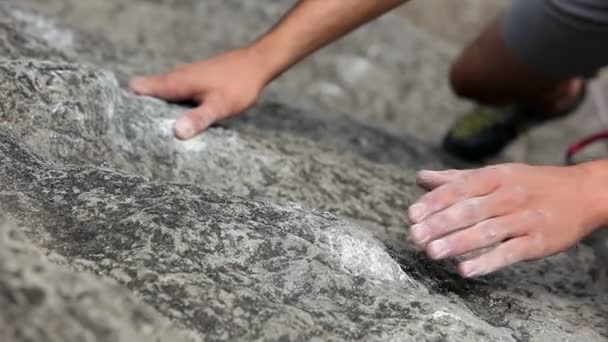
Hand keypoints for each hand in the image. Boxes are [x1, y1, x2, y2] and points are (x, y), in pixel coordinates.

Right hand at [129, 48, 267, 139]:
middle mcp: (175, 79)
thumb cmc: (239, 84)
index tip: (123, 124)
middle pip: (145, 95)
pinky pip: (174, 97)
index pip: (137, 89)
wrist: (256, 64)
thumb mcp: (219, 106)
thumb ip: (198, 118)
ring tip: (157, 137)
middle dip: (141, 114)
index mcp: (175, 83)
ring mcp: (184, 80)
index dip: (127, 105)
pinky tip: (180, 124)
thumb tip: (177, 132)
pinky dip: (173, 109)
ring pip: (161, 97)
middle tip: (141, 138)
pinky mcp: (193, 83)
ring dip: (158, 113)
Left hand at [407, 163, 602, 277]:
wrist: (584, 193)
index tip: (412, 214)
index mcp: (495, 177)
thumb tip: (421, 178)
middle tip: (414, 236)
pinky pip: (510, 253)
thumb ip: (456, 179)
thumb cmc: (530, 184)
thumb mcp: (496, 174)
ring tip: (432, 252)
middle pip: (470, 210)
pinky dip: (488, 262)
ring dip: (458, 242)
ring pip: (487, 231)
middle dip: (440, 223)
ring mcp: (525, 219)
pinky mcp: (539, 242)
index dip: (434, 201)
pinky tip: (466, 270)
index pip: (460, 188)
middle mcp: (509, 196)